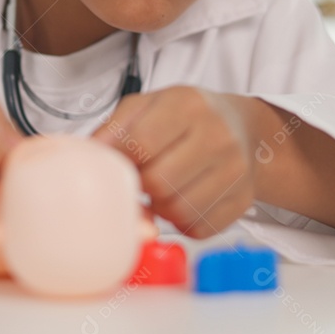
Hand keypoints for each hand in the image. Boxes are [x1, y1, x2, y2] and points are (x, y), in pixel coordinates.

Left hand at [91, 87, 259, 238]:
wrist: (242, 127)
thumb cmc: (186, 117)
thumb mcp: (149, 105)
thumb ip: (115, 128)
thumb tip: (91, 154)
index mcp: (188, 105)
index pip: (141, 143)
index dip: (123, 160)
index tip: (121, 163)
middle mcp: (218, 136)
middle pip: (158, 183)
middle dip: (141, 186)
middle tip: (142, 178)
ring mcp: (236, 170)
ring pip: (177, 211)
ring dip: (160, 207)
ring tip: (162, 189)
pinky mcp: (243, 200)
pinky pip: (198, 229)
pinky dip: (183, 222)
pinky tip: (183, 200)